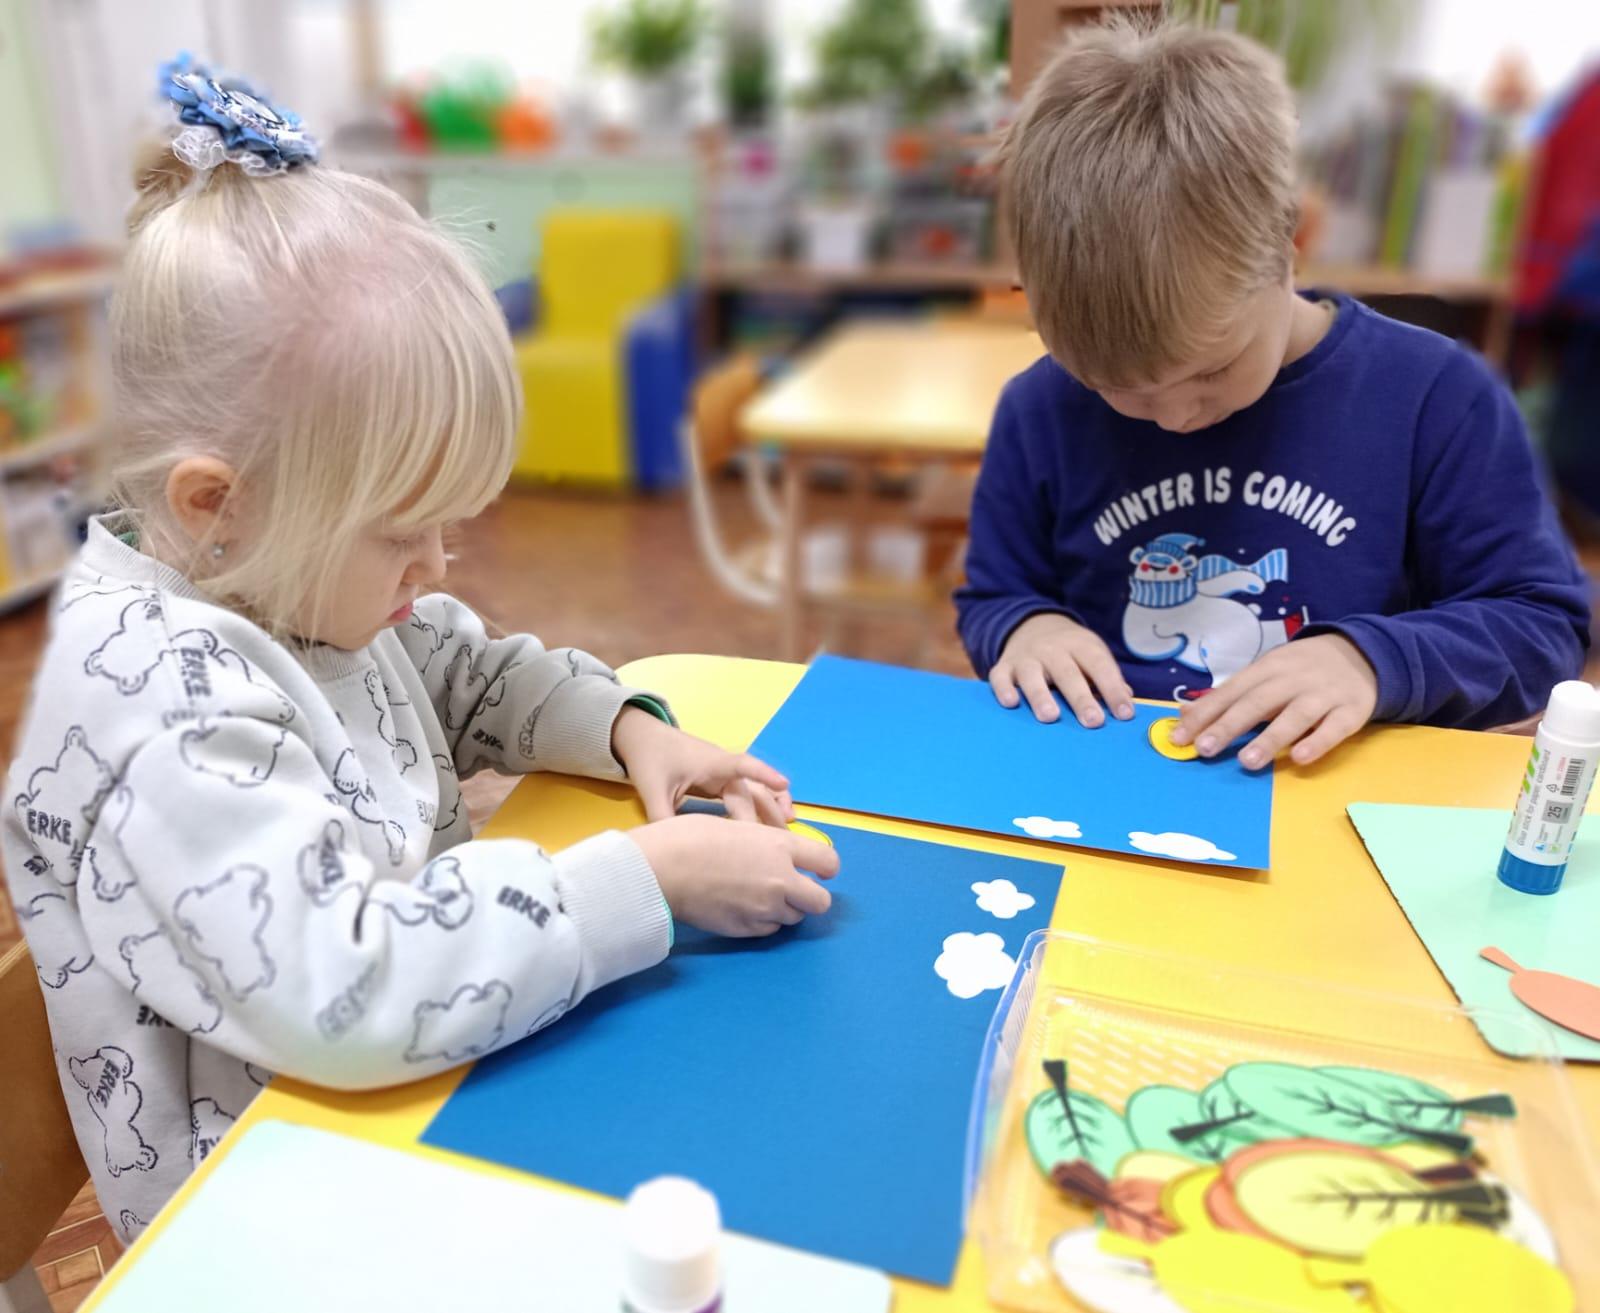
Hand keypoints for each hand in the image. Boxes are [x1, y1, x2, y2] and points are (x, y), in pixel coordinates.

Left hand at [612, 707, 793, 826]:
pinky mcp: (722, 780)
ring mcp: (725, 773)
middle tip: (779, 842)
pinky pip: (749, 791)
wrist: (643, 738)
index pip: (744, 766)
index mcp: (711, 764)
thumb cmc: (650, 759)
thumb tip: (675, 850)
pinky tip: (776, 815)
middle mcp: (725, 767)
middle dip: (767, 813)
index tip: (783, 784)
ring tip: (789, 825)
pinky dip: (765, 801)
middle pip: (753, 790)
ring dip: (773, 805)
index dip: (764, 774)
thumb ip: (663, 820)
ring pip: (756, 790)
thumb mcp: (653, 791)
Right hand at [631, 813, 839, 936]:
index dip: (826, 868)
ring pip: (793, 918)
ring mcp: (765, 909)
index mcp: (779, 846)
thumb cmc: (690, 837)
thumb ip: (765, 844)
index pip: (828, 862)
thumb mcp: (737, 826)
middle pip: (821, 902)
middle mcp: (781, 880)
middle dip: (811, 896)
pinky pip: (768, 930)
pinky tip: (742, 908)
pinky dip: (762, 921)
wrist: (661, 869)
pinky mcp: (746, 930)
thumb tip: (776, 854)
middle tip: (791, 889)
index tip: (818, 870)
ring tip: (757, 896)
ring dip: (783, 909)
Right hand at [989, 613, 1134, 726]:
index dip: (1113, 689)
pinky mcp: (1004, 667)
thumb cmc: (1070, 652)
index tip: (1125, 714)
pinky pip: (1000, 677)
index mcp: (1080, 645)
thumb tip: (1126, 702)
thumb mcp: (1091, 655)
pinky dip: (1004, 689)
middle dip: (1081, 698)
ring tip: (1050, 717)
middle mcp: (1052, 649)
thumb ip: (1107, 678)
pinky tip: (1011, 703)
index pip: (1099, 666)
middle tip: (1093, 721)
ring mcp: (1026, 658)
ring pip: (1032, 675)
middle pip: (1067, 673)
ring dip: (1041, 696)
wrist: (1032, 626)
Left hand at [1169, 635, 1377, 769]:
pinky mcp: (1352, 710)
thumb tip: (1185, 714)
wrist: (1363, 654)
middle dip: (1229, 725)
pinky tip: (1299, 758)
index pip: (1231, 692)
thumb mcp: (1264, 674)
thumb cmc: (1301, 670)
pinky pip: (1335, 727)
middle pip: (1257, 702)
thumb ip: (1228, 696)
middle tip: (1204, 749)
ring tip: (1247, 762)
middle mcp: (1292, 679)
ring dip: (1270, 738)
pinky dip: (1318, 742)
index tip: (1179, 737)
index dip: (1205, 714)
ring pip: (1295, 716)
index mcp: (1267, 669)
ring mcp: (1323, 694)